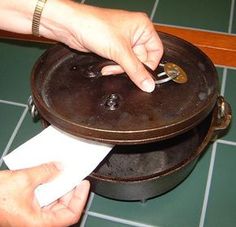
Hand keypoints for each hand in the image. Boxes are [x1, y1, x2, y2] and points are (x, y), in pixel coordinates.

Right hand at [0, 163, 89, 226]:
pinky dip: (51, 187)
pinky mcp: (28, 209)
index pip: (71, 215)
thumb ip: (46, 171)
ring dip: (60, 187)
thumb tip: (61, 166)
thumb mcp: (24, 179)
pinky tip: (51, 175)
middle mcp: (37, 222)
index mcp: (38, 223)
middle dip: (70, 190)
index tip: (84, 183)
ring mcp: (33, 216)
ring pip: (55, 203)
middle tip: (73, 174)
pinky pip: (45, 199)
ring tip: (63, 172)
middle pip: (64, 208)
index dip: (80, 198)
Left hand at [40, 1, 162, 91]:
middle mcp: (134, 33)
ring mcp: (123, 41)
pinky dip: (113, 67)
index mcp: (143, 27)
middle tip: (120, 67)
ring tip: (110, 64)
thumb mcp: (120, 51)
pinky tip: (105, 65)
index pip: (156, 52)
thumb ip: (136, 70)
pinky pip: (119, 63)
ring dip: (119, 68)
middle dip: (129, 67)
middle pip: (141, 59)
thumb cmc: (95, 26)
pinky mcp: (113, 48)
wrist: (72, 27)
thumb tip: (148, 84)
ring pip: (129, 63)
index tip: (142, 75)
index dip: (149, 65)